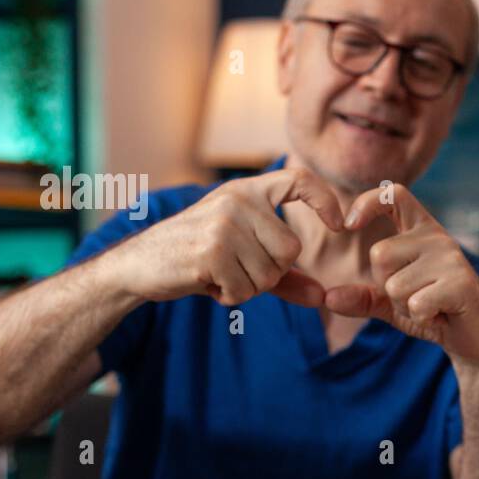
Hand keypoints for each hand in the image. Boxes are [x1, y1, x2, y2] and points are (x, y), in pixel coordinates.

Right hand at [110, 167, 343, 307]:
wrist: (138, 264)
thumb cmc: (195, 258)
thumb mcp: (243, 258)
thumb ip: (286, 276)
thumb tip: (322, 297)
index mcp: (247, 191)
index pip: (299, 180)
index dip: (325, 200)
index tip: (340, 224)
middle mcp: (237, 200)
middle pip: (291, 251)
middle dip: (270, 274)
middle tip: (236, 269)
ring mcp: (223, 224)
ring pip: (270, 275)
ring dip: (248, 288)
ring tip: (218, 273)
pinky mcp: (211, 252)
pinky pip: (246, 290)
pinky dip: (230, 297)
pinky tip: (207, 282)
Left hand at [323, 184, 478, 365]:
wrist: (477, 339)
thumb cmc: (434, 313)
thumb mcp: (393, 304)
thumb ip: (363, 298)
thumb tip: (328, 297)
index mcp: (422, 231)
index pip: (394, 194)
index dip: (367, 202)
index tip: (348, 224)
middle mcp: (437, 237)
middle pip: (380, 254)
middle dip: (386, 286)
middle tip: (415, 296)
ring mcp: (451, 258)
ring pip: (395, 284)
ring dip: (405, 306)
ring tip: (430, 307)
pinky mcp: (460, 283)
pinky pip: (415, 303)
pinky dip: (421, 318)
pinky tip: (440, 315)